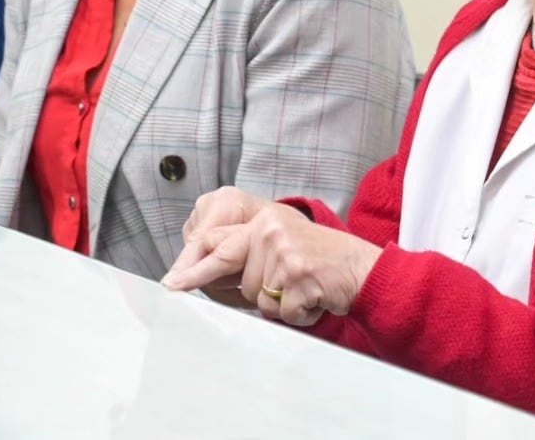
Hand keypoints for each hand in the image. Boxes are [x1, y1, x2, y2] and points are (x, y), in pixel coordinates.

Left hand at [161, 203, 381, 325]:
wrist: (362, 268)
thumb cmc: (320, 261)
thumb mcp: (282, 243)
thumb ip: (247, 252)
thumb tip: (199, 276)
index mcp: (263, 221)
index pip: (216, 245)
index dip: (193, 270)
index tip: (172, 285)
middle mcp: (270, 232)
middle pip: (239, 283)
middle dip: (261, 292)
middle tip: (292, 281)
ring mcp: (284, 254)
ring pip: (259, 301)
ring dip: (281, 303)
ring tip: (305, 287)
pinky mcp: (297, 278)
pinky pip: (281, 313)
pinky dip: (298, 313)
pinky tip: (314, 296)